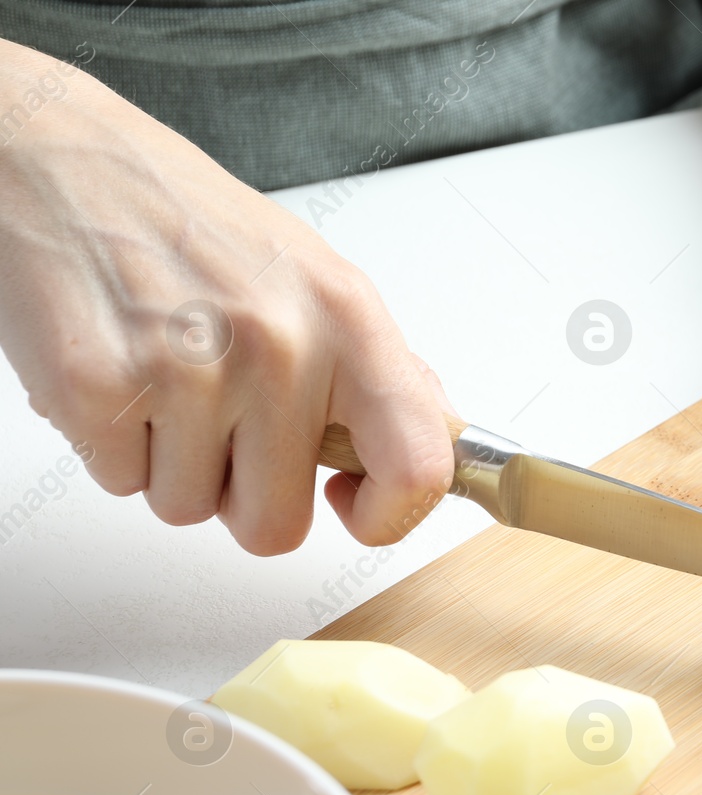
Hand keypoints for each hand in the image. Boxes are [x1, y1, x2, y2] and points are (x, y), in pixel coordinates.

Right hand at [0, 47, 453, 553]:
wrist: (57, 157)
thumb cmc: (188, 221)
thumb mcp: (314, 275)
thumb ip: (380, 368)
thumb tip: (440, 438)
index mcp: (347, 317)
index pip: (417, 464)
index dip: (389, 515)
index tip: (350, 502)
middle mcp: (279, 344)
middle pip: (276, 525)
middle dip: (241, 492)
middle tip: (219, 419)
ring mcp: (187, 370)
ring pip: (190, 509)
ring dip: (172, 463)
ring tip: (161, 377)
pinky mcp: (96, 388)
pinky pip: (122, 484)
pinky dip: (113, 445)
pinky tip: (117, 370)